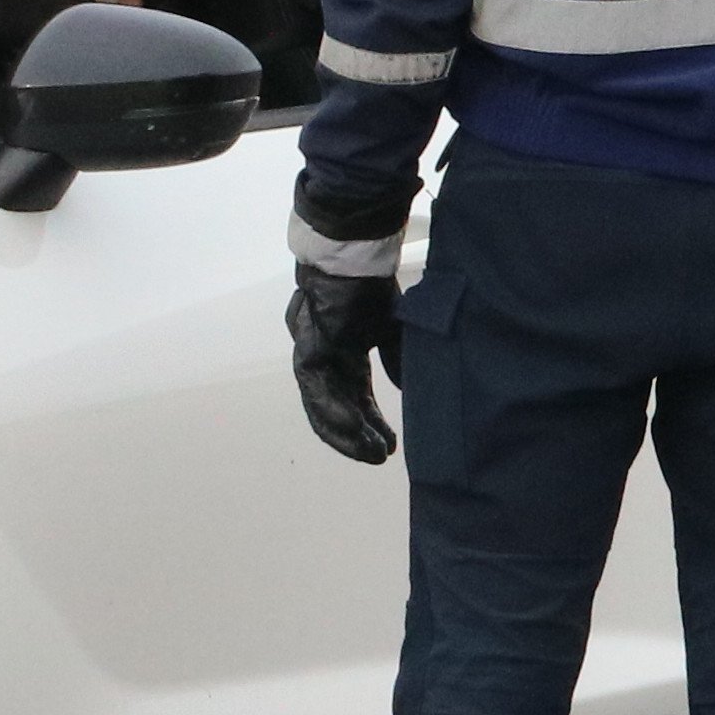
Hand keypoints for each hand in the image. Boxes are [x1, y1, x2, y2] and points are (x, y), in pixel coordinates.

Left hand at [288, 271, 403, 465]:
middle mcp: (328, 363)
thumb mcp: (392, 330)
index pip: (357, 402)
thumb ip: (397, 361)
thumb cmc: (370, 287)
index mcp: (347, 358)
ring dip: (346, 433)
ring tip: (368, 454)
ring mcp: (314, 357)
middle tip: (377, 459)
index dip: (373, 426)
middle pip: (338, 411)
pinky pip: (316, 388)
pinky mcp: (308, 348)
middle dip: (358, 439)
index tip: (390, 448)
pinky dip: (333, 411)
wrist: (352, 255)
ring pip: (323, 407)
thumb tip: (406, 391)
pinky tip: (353, 428)